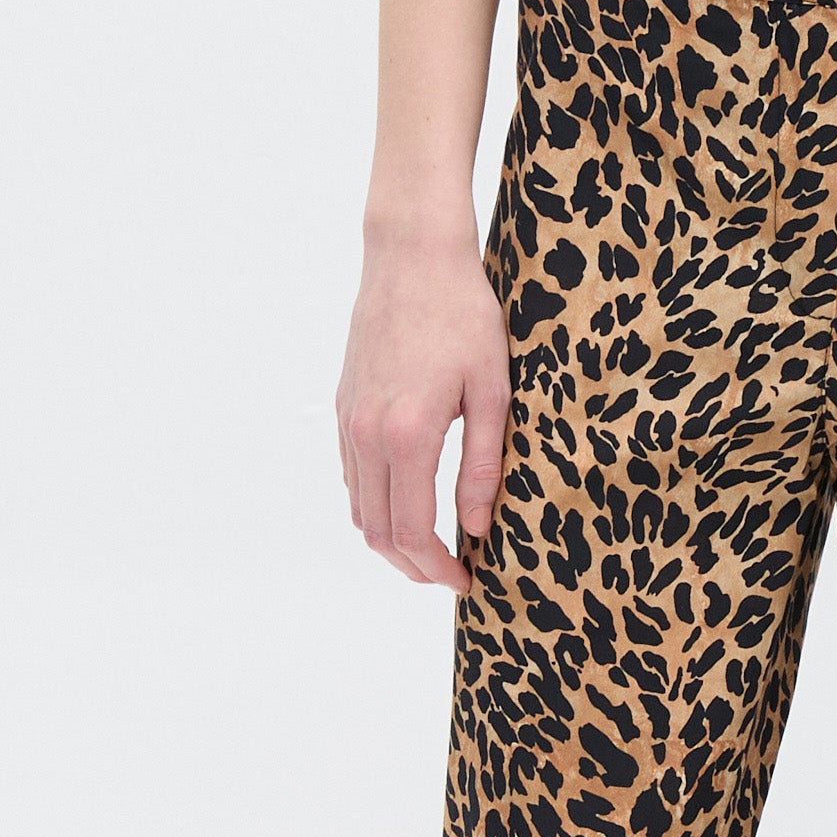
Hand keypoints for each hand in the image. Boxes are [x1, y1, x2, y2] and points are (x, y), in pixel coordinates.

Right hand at [336, 220, 509, 591]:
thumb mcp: (492, 391)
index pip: (410, 531)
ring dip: (390, 538)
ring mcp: (348, 420)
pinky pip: (352, 475)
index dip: (435, 569)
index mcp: (407, 435)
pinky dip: (375, 503)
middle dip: (411, 565)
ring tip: (431, 546)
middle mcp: (366, 434)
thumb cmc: (462, 315)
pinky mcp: (343, 405)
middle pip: (376, 531)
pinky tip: (407, 500)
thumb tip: (475, 526)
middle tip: (449, 573)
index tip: (464, 581)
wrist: (411, 256)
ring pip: (358, 507)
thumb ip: (483, 464)